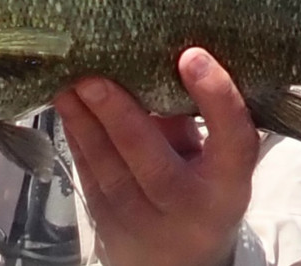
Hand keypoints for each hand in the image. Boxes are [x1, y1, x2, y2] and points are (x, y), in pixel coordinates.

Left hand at [53, 48, 258, 265]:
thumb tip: (148, 64)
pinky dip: (76, 137)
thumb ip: (189, 117)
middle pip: (153, 160)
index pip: (233, 139)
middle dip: (119, 114)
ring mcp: (144, 222)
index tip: (192, 55)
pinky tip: (66, 108)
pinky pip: (88, 175)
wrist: (181, 263)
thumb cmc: (200, 189)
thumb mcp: (214, 158)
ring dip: (84, 123)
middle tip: (95, 77)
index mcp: (228, 184)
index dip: (216, 96)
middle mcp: (189, 206)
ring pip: (108, 169)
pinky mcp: (108, 226)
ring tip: (68, 84)